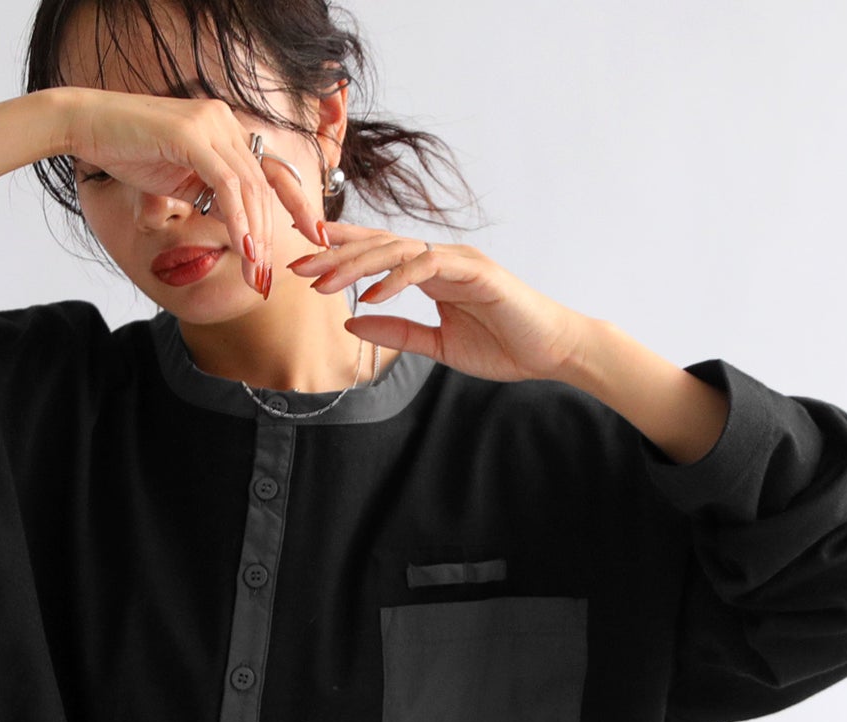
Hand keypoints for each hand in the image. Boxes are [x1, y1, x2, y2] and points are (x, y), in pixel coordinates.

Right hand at [61, 89, 325, 292]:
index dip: (298, 204)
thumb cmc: (127, 153)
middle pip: (266, 185)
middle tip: (270, 278)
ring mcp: (210, 125)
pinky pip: (226, 184)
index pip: (272, 170)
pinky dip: (238, 219)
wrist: (86, 126)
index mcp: (226, 129)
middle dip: (274, 236)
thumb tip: (234, 225)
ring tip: (256, 274)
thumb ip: (208, 194)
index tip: (316, 237)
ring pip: (250, 187)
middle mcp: (225, 122)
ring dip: (257, 236)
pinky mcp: (192, 135)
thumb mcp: (178, 179)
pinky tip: (245, 248)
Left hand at [287, 221, 591, 383]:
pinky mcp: (476, 271)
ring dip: (357, 264)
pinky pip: (427, 267)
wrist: (550, 351)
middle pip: (378, 246)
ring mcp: (458, 260)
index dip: (340, 253)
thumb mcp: (437, 345)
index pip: (378, 253)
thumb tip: (351, 323)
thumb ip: (397, 331)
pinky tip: (371, 294)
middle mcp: (440, 259)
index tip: (303, 261)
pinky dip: (397, 279)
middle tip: (296, 265)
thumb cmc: (503, 346)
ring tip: (323, 281)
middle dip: (335, 254)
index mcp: (430, 273)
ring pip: (397, 250)